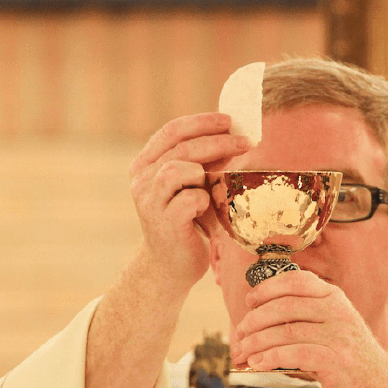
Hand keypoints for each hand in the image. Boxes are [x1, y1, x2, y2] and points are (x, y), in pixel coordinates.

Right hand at [129, 113, 250, 293]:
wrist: (171, 266)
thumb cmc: (187, 223)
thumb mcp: (193, 186)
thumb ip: (203, 163)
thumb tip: (233, 136)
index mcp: (146, 164)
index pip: (172, 131)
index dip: (201, 122)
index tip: (229, 120)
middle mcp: (142, 180)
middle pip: (181, 147)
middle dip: (217, 141)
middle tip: (245, 142)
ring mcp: (150, 201)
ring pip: (178, 169)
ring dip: (205, 172)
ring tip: (217, 185)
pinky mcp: (164, 222)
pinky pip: (190, 199)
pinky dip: (204, 200)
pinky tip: (206, 211)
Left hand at [229, 271, 387, 387]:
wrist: (380, 385)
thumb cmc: (345, 355)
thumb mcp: (329, 325)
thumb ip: (301, 316)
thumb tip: (252, 319)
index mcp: (333, 297)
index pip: (295, 281)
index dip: (267, 289)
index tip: (249, 302)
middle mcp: (337, 311)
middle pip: (284, 307)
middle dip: (254, 321)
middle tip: (238, 336)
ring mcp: (338, 335)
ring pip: (286, 331)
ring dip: (257, 343)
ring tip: (241, 353)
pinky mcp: (336, 360)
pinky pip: (296, 354)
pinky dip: (271, 358)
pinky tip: (258, 363)